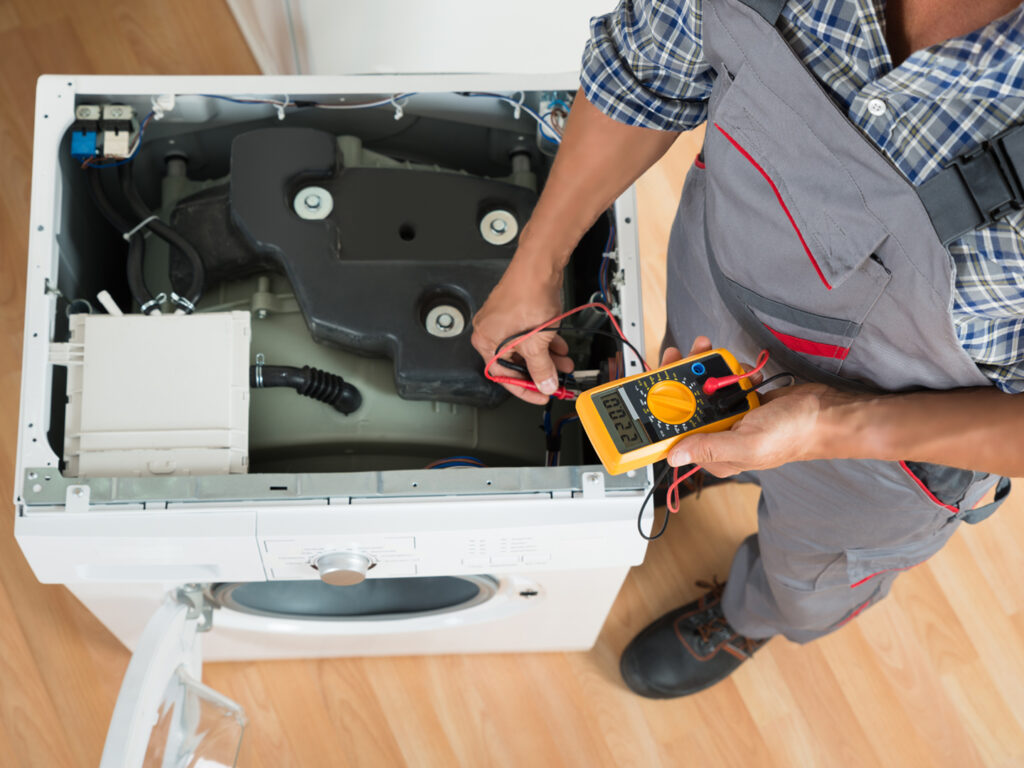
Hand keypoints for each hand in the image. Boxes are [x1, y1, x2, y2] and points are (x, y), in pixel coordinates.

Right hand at [471, 249, 574, 404]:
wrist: (539, 265)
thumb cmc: (528, 294)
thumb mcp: (537, 342)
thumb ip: (541, 368)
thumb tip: (545, 383)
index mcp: (486, 341)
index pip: (503, 377)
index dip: (525, 389)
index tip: (541, 395)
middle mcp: (490, 331)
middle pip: (515, 363)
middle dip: (540, 371)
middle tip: (555, 380)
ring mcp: (503, 321)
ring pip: (525, 348)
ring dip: (546, 357)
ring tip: (564, 364)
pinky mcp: (516, 312)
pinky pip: (529, 335)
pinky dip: (544, 342)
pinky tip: (559, 346)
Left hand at [664, 336, 852, 476]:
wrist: (827, 412)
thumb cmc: (794, 435)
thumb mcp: (747, 444)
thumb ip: (709, 448)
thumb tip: (674, 456)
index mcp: (714, 455)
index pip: (675, 434)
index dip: (660, 410)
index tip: (653, 384)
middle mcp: (718, 437)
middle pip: (685, 406)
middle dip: (680, 379)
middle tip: (681, 355)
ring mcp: (729, 416)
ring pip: (703, 389)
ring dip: (705, 369)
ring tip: (708, 352)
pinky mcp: (741, 399)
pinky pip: (724, 381)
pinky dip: (729, 371)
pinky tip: (741, 371)